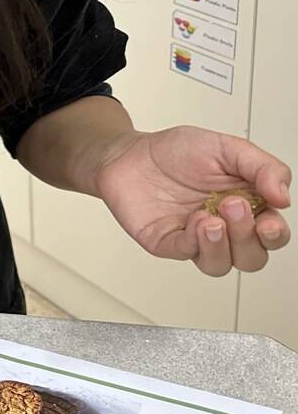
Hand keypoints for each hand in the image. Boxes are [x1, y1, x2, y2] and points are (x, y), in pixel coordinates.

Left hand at [94, 126, 290, 275]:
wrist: (131, 153)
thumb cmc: (178, 151)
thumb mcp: (229, 148)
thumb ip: (264, 168)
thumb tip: (284, 198)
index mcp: (247, 207)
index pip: (272, 236)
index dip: (275, 235)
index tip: (268, 221)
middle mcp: (224, 228)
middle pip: (251, 258)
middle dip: (248, 239)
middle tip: (232, 206)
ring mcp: (195, 238)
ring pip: (220, 265)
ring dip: (221, 246)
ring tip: (211, 219)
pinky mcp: (167, 242)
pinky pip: (186, 254)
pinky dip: (194, 242)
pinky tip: (194, 222)